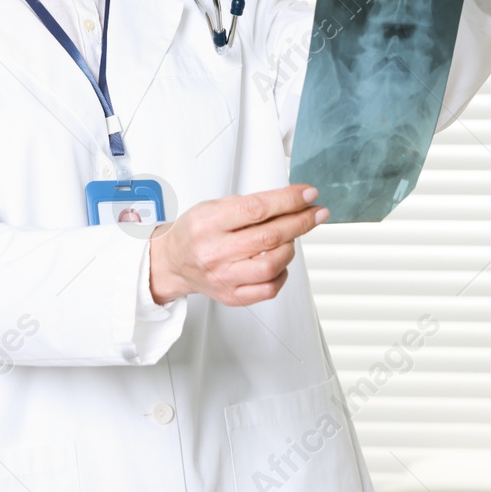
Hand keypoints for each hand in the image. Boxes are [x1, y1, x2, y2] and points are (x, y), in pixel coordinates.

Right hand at [147, 184, 327, 305]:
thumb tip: (291, 201)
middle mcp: (214, 252)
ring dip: (290, 247)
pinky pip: (269, 288)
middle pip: (269, 236)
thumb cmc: (195, 231)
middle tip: (316, 212)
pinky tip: (279, 261)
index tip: (308, 195)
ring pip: (272, 264)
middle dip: (300, 221)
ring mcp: (223, 277)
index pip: (256, 209)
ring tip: (289, 237)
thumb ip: (249, 205)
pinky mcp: (232, 296)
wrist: (173, 262)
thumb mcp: (213, 206)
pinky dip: (282, 273)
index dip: (288, 201)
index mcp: (208, 223)